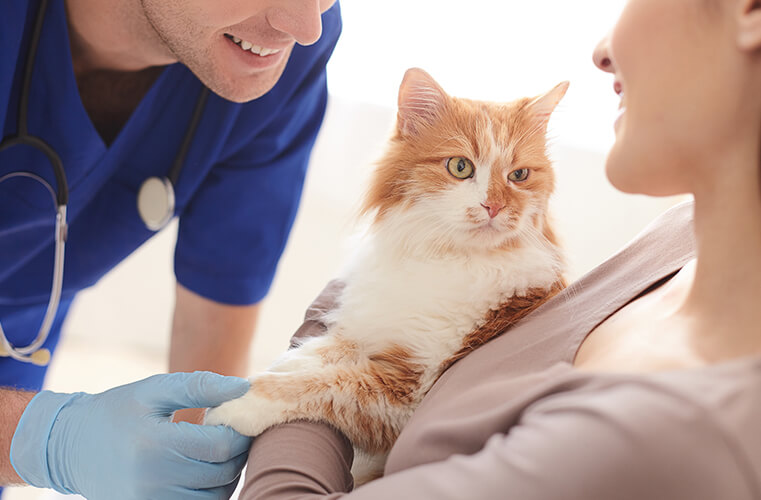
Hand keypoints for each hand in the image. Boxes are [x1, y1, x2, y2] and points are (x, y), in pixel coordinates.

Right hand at [11, 372, 251, 498]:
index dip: (239, 431)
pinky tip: (203, 470)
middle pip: (223, 472)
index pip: (221, 445)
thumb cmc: (118, 411)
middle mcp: (153, 481)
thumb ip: (200, 386)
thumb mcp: (154, 390)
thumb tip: (243, 388)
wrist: (71, 447)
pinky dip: (211, 491)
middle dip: (237, 451)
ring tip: (216, 451)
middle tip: (231, 433)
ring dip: (228, 474)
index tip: (236, 418)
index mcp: (155, 445)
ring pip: (216, 496)